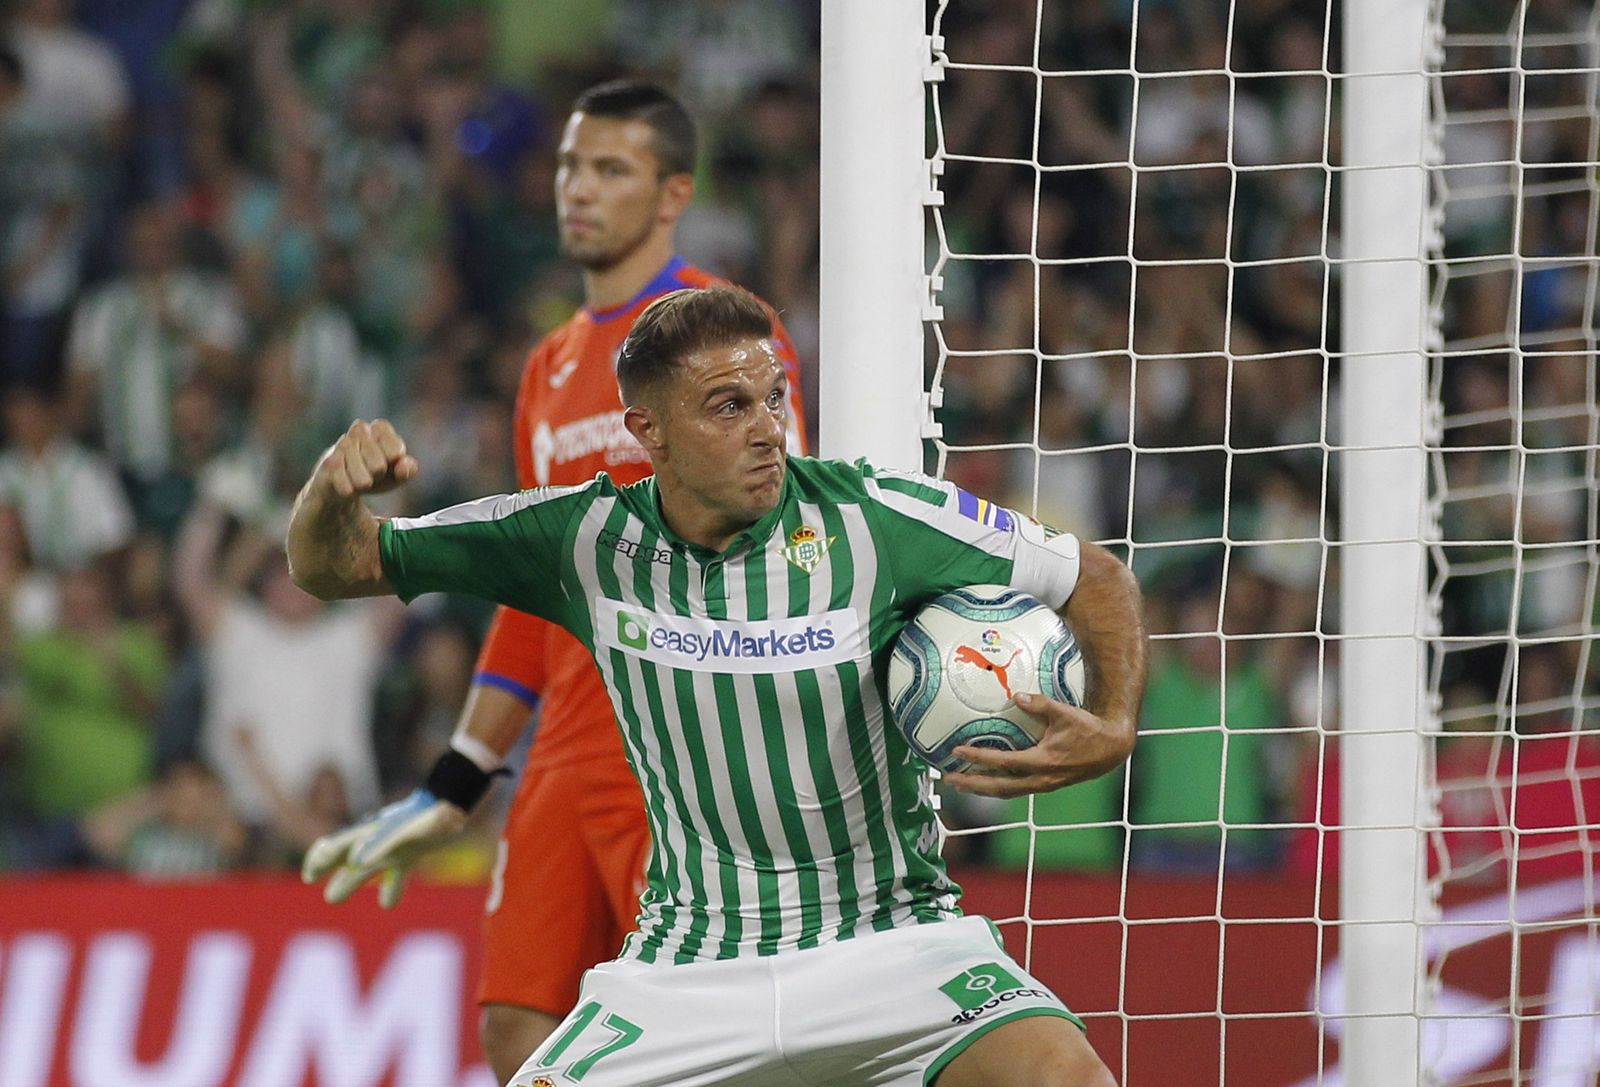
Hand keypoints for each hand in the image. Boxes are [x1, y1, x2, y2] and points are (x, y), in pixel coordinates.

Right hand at [301, 789, 465, 907]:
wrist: (452, 806)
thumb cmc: (428, 816)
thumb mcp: (405, 832)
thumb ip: (381, 845)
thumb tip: (357, 860)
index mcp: (371, 835)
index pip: (338, 847)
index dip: (320, 859)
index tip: (312, 874)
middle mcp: (378, 841)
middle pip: (345, 857)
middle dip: (327, 866)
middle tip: (311, 876)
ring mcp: (394, 848)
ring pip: (366, 869)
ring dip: (350, 882)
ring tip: (333, 896)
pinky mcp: (411, 855)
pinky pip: (396, 875)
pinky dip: (391, 888)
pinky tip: (388, 902)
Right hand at [312, 419, 418, 500]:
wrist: (341, 486)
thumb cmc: (373, 475)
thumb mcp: (395, 475)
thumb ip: (407, 470)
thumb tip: (404, 466)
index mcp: (379, 429)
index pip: (394, 447)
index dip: (393, 458)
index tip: (390, 462)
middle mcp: (359, 431)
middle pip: (378, 465)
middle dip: (378, 476)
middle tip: (373, 474)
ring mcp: (341, 446)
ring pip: (362, 477)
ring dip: (363, 484)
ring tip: (360, 480)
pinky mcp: (328, 462)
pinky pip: (345, 483)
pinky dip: (349, 489)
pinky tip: (348, 488)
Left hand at [940, 691, 1135, 798]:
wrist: (1112, 750)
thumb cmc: (1089, 730)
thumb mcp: (1066, 714)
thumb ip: (1040, 704)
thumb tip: (1016, 695)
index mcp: (1043, 762)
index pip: (1003, 762)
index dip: (979, 757)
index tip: (958, 751)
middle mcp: (1041, 779)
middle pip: (999, 787)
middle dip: (972, 784)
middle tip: (949, 779)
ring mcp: (1043, 785)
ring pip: (1006, 792)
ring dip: (982, 789)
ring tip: (960, 784)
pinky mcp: (1046, 785)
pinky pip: (1016, 789)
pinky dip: (998, 786)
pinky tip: (987, 780)